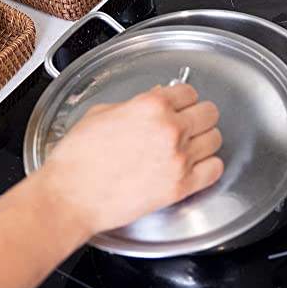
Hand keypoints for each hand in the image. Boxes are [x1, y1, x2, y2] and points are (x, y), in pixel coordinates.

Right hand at [40, 84, 222, 238]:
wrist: (71, 194)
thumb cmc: (79, 155)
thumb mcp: (103, 112)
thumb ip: (136, 103)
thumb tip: (155, 99)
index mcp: (151, 105)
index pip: (189, 92)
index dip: (183, 98)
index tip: (180, 104)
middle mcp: (170, 129)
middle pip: (209, 113)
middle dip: (198, 115)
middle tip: (188, 122)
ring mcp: (178, 159)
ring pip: (215, 139)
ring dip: (204, 139)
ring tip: (190, 144)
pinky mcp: (180, 187)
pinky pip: (214, 170)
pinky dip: (209, 166)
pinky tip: (196, 165)